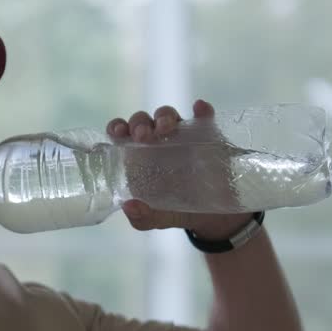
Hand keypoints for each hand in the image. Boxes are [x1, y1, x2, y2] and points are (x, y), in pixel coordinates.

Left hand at [106, 99, 251, 238]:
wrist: (214, 216)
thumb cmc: (177, 210)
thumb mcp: (157, 220)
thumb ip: (142, 217)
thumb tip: (129, 206)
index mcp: (138, 157)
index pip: (122, 134)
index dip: (117, 129)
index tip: (119, 133)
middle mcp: (156, 142)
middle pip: (142, 122)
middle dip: (140, 123)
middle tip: (144, 136)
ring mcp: (181, 137)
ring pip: (168, 116)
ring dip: (165, 116)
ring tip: (167, 127)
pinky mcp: (207, 136)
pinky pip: (204, 118)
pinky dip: (202, 112)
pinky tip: (201, 110)